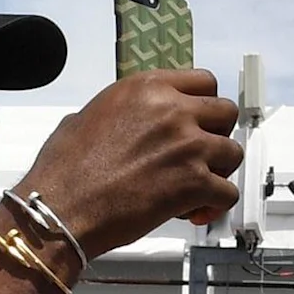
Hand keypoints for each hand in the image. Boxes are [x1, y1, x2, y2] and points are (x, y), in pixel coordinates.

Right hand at [13, 70, 242, 257]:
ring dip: (219, 171)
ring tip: (197, 187)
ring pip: (232, 153)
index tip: (198, 121)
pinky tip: (196, 212)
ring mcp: (187, 146)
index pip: (203, 81)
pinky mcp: (193, 183)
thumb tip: (118, 121)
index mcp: (146, 88)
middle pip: (225, 113)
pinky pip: (227, 193)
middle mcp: (172, 110)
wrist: (60, 209)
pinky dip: (215, 205)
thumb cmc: (64, 171)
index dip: (205, 105)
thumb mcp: (84, 118)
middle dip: (217, 135)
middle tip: (200, 155)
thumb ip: (117, 112)